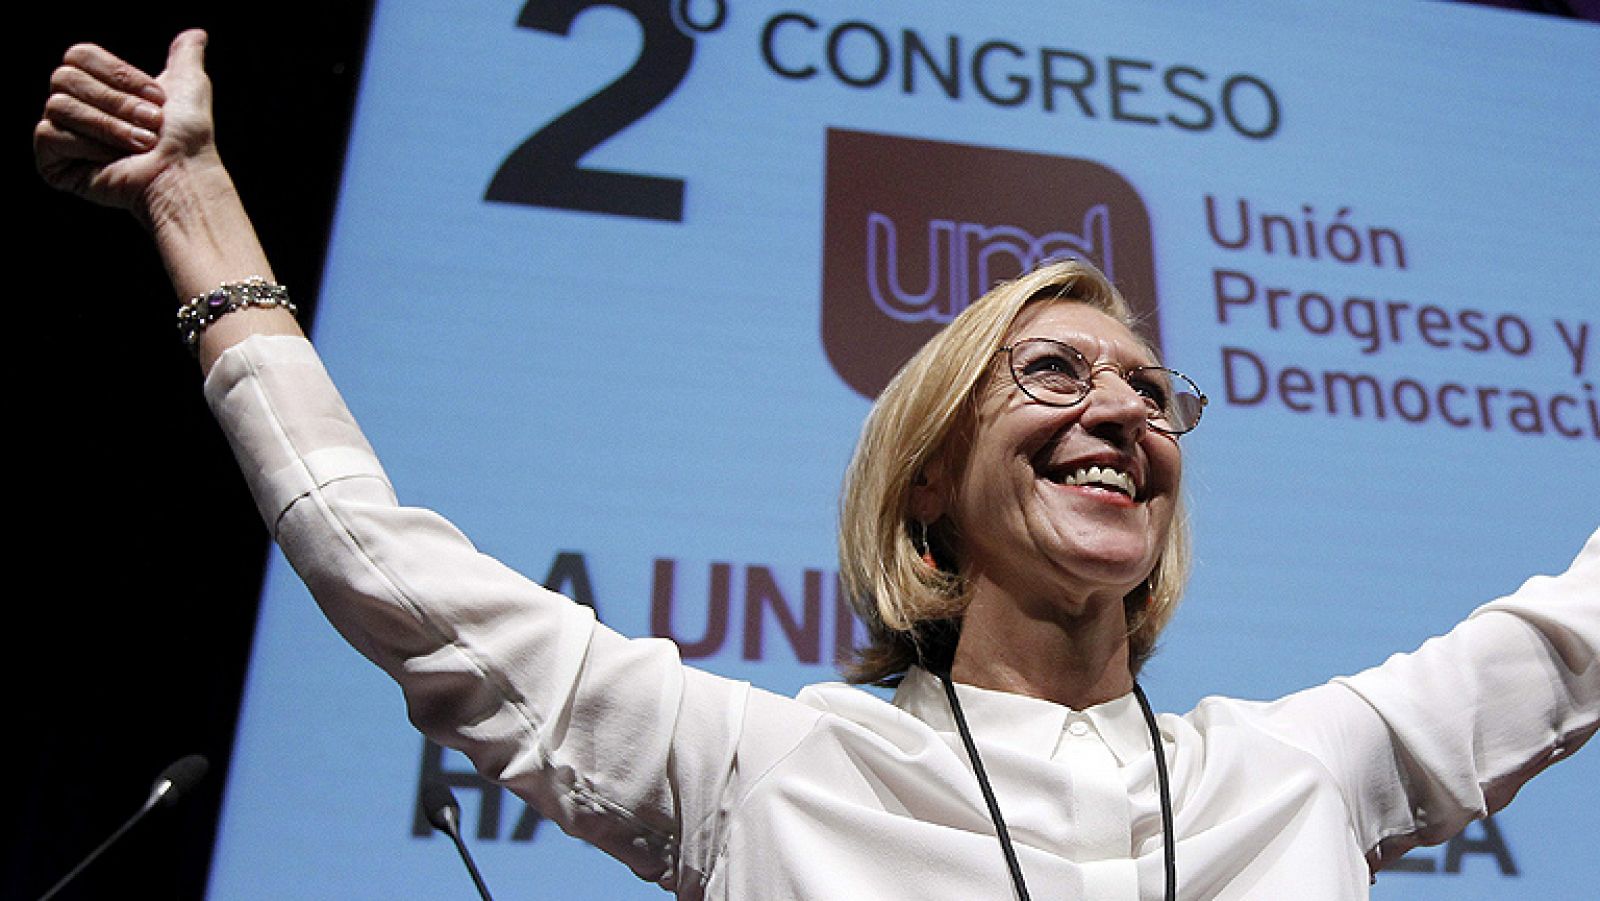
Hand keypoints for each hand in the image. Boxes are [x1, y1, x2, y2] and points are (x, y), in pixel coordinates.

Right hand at [35, 30, 218, 224]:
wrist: (183, 175)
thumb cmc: (187, 135)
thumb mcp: (189, 86)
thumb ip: (186, 57)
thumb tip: (196, 34)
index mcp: (96, 85)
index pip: (79, 55)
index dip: (118, 74)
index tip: (157, 97)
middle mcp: (74, 106)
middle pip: (66, 78)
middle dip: (117, 102)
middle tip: (153, 124)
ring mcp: (60, 134)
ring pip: (60, 106)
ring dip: (109, 126)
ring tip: (143, 144)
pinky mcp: (51, 162)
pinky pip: (50, 135)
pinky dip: (88, 146)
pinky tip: (113, 160)